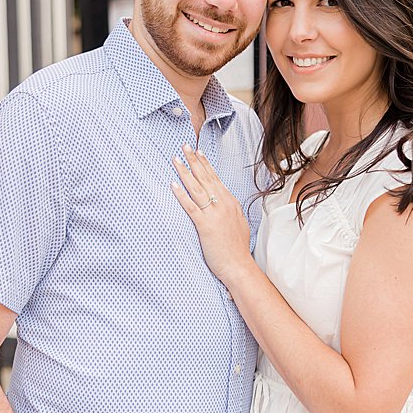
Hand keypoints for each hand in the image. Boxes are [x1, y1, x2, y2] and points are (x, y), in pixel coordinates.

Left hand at [172, 146, 250, 282]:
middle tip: (185, 146)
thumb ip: (231, 211)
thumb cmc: (237, 249)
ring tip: (176, 160)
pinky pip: (191, 207)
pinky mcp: (205, 226)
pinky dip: (181, 195)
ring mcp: (215, 215)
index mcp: (231, 203)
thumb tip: (225, 203)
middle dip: (194, 161)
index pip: (216, 179)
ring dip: (185, 172)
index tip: (198, 152)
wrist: (239, 266)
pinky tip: (173, 185)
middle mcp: (223, 205)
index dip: (206, 164)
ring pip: (197, 188)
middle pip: (206, 178)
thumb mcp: (239, 224)